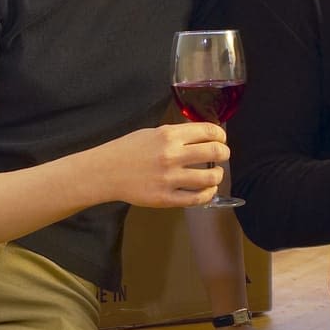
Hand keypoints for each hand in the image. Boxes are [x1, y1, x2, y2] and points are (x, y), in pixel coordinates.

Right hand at [104, 123, 230, 207]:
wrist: (105, 172)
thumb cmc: (127, 150)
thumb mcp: (151, 133)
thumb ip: (176, 135)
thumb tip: (201, 137)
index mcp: (168, 135)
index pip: (208, 131)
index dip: (220, 135)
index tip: (221, 139)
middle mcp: (172, 155)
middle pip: (214, 152)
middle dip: (224, 153)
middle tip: (223, 155)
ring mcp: (169, 178)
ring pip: (210, 177)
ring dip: (218, 175)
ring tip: (215, 174)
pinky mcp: (165, 198)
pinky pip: (197, 198)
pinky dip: (208, 194)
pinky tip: (207, 190)